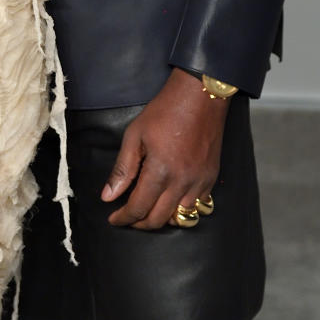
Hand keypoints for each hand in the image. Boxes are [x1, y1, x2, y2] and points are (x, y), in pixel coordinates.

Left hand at [100, 68, 228, 229]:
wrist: (199, 96)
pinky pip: (197, 206)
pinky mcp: (211, 178)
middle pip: (159, 220)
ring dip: (162, 217)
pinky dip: (182, 208)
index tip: (114, 219)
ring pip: (180, 217)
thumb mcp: (135, 135)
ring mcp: (200, 182)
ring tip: (149, 207)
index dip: (124, 218)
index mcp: (160, 171)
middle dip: (140, 223)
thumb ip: (122, 169)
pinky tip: (171, 198)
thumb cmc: (164, 111)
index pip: (139, 208)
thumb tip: (108, 196)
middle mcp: (182, 182)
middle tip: (128, 217)